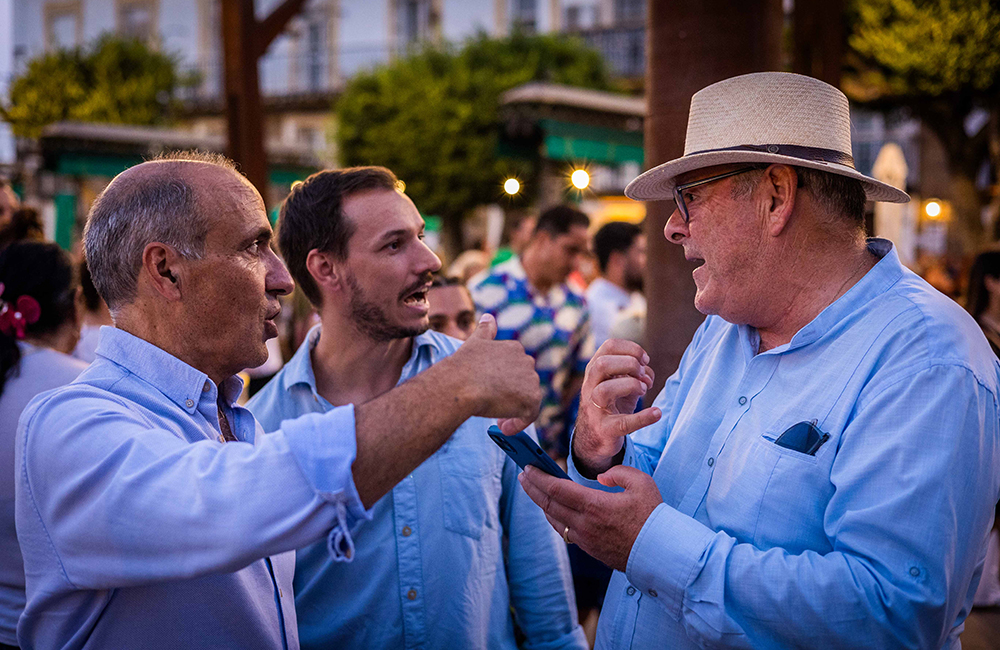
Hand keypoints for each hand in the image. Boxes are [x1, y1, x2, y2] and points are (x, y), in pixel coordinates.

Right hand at [446, 314, 540, 426]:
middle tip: (493, 406)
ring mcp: (530, 380)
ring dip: (513, 409)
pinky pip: (529, 415)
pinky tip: (503, 428)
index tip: (491, 389)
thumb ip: (485, 331)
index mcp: (514, 348)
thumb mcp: (474, 342)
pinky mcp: (531, 400)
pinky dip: (518, 423)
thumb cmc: (463, 366)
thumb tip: (488, 317)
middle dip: (510, 395)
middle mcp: (527, 361)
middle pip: (523, 383)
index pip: (515, 368)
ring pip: (527, 399)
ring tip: (497, 418)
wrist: (460, 385)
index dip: (504, 381)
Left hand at [518, 464, 661, 571]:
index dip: (538, 477)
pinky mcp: (590, 549)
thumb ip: (618, 473)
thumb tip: (600, 479)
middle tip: (523, 475)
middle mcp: (584, 524)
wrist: (661, 552)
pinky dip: (555, 516)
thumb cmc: (653, 516)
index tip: (527, 467)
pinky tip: (554, 509)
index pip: (556, 489)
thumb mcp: (641, 483)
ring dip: (541, 503)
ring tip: (535, 490)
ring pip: (554, 519)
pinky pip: (565, 530)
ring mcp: (585, 539)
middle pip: (548, 504)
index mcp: (594, 505)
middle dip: (532, 488)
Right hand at [574, 340, 660, 475]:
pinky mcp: (604, 430)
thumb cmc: (611, 404)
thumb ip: (635, 373)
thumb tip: (647, 373)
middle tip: (643, 376)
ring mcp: (594, 408)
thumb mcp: (621, 383)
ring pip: (605, 390)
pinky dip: (643, 417)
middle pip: (603, 364)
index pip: (609, 346)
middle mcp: (590, 387)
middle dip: (630, 364)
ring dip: (632, 386)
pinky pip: (623, 423)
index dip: (631, 349)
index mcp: (595, 371)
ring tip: (644, 391)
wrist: (595, 438)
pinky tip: (656, 413)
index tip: (645, 360)